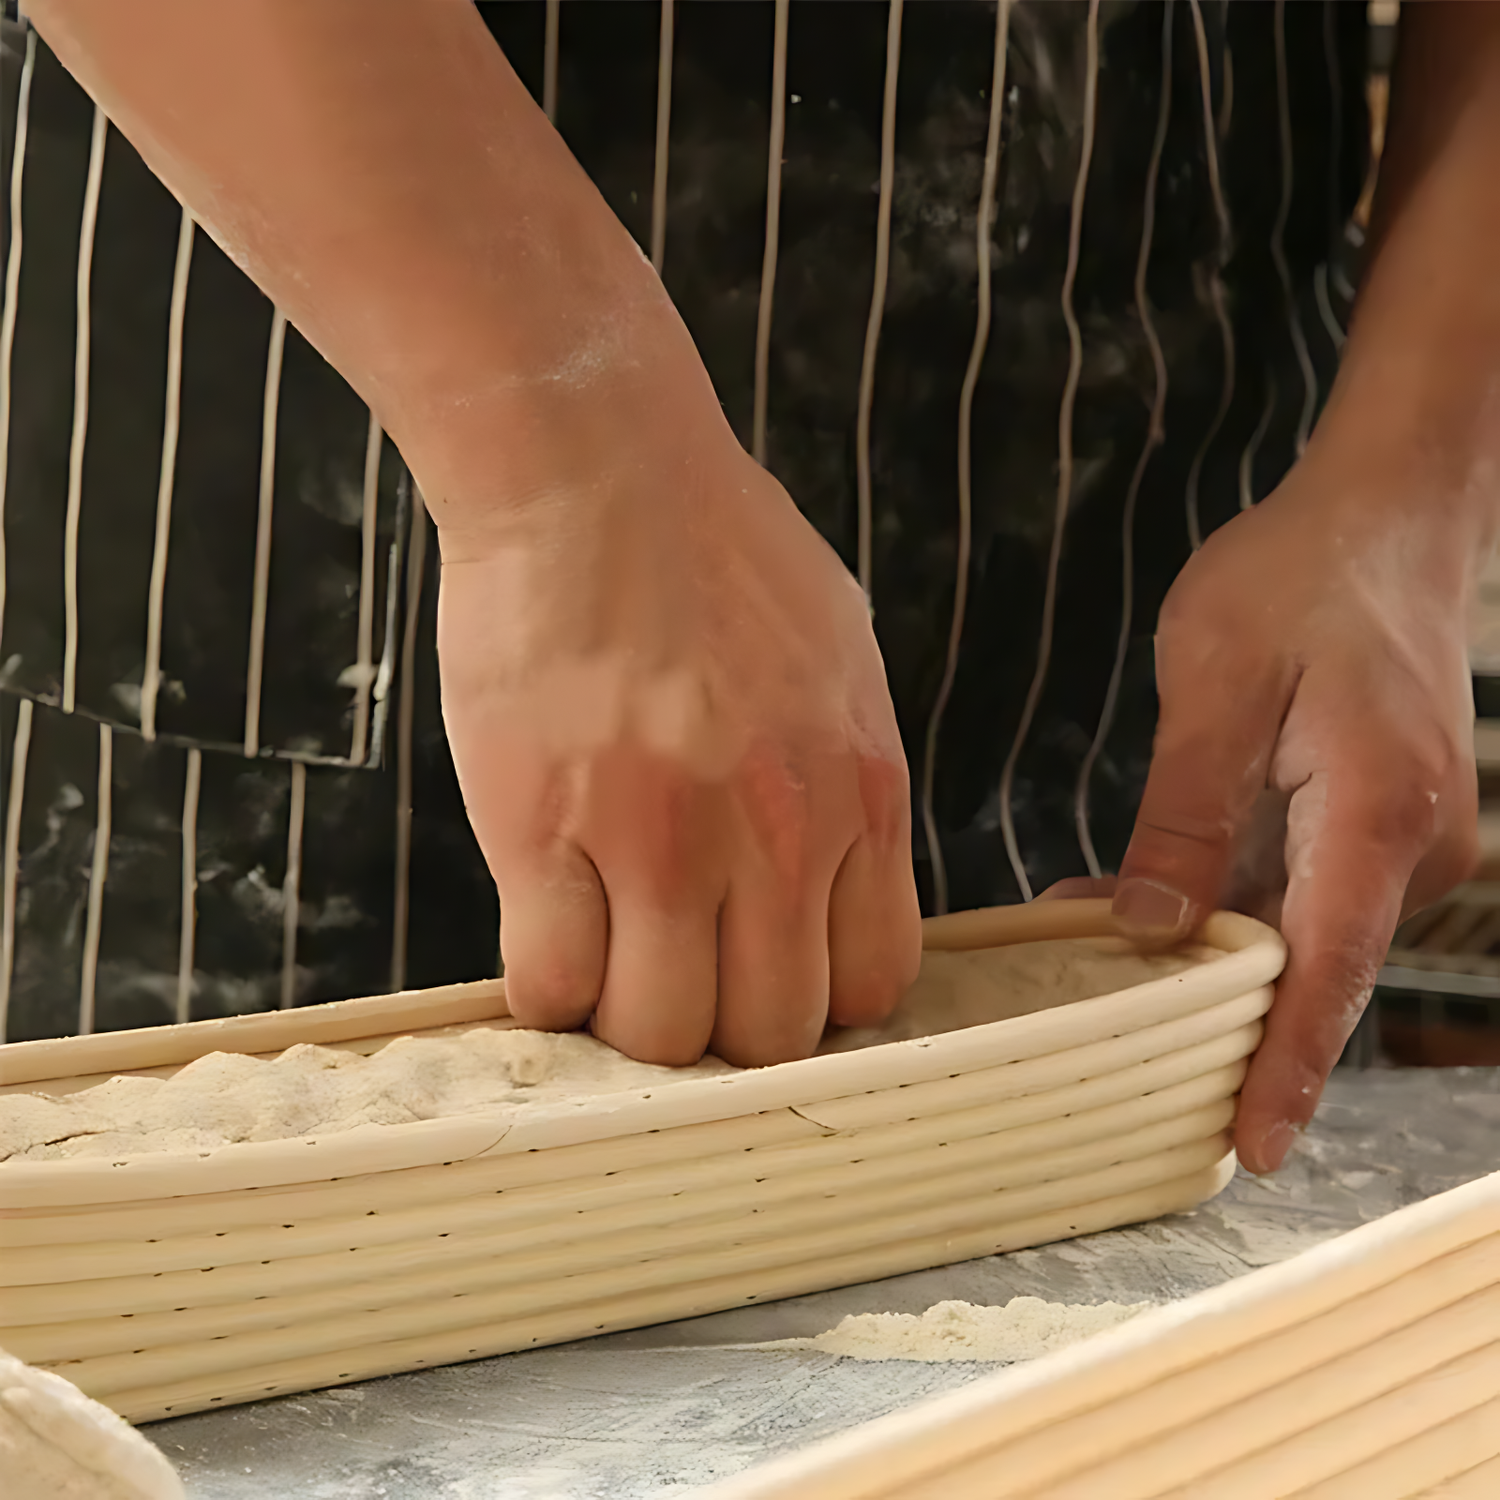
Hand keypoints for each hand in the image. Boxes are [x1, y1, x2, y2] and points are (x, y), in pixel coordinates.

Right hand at [435, 433, 920, 1068]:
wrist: (597, 470)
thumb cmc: (717, 547)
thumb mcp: (838, 657)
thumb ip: (847, 777)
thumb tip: (832, 872)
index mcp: (861, 791)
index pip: (871, 984)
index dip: (811, 997)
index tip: (760, 968)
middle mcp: (779, 833)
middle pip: (770, 1032)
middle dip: (722, 1018)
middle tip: (673, 965)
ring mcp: (663, 839)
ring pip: (661, 1032)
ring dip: (628, 1009)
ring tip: (603, 945)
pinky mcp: (547, 831)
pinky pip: (553, 985)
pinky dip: (546, 981)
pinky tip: (543, 922)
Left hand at [1112, 451, 1478, 1172]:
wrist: (1384, 512)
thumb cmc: (1299, 577)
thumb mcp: (1218, 683)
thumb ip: (1186, 811)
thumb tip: (1154, 926)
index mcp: (1377, 809)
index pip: (1328, 967)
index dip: (1287, 1064)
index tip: (1257, 1148)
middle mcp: (1407, 839)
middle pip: (1314, 964)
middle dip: (1229, 1025)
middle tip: (1133, 1081)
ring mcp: (1398, 831)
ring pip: (1299, 927)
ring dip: (1211, 958)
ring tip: (1101, 980)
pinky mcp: (1372, 815)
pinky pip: (1298, 884)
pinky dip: (1227, 904)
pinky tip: (1135, 904)